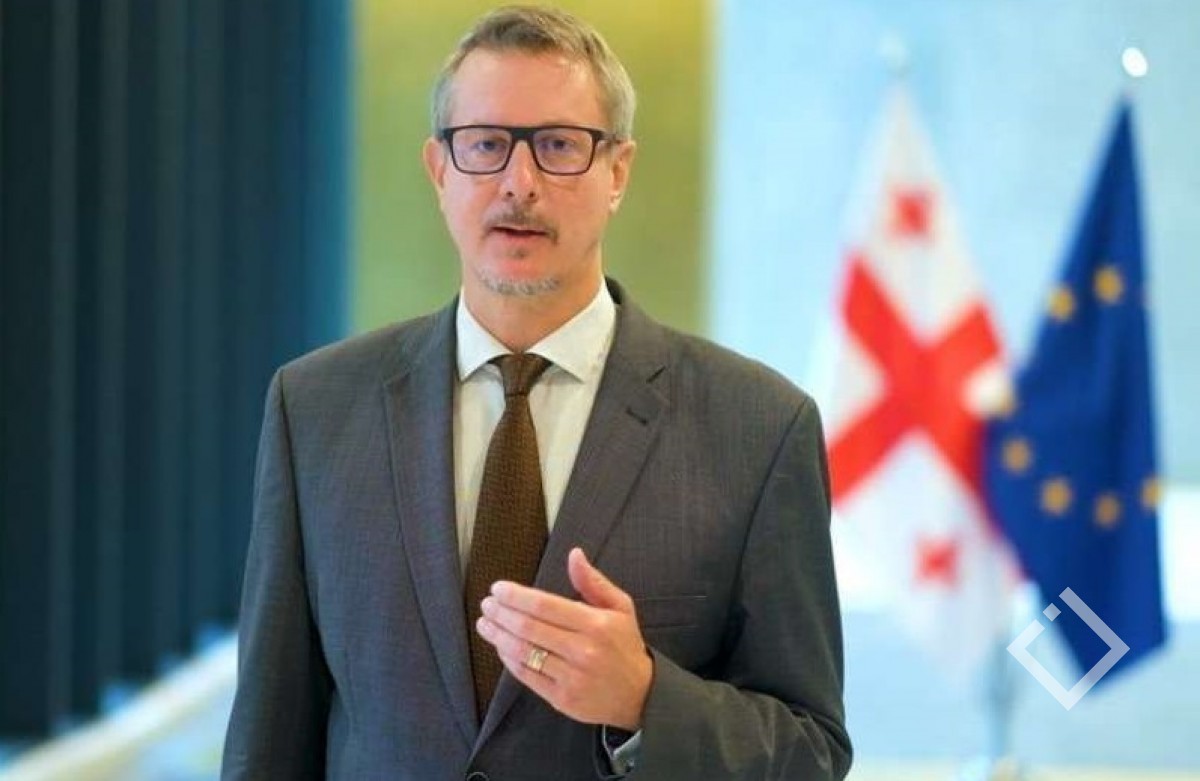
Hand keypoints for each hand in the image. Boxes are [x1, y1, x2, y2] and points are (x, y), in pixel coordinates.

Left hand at [475, 547, 652, 729]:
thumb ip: (593, 581)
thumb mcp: (620, 607)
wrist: (640, 695)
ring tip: (485, 624)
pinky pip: (527, 676)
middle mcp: (583, 650)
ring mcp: (571, 677)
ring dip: (499, 636)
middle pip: (529, 628)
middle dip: (502, 614)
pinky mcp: (562, 699)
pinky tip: (500, 647)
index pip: (545, 605)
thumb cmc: (625, 645)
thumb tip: (574, 554)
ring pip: (524, 653)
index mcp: (596, 624)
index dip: (516, 596)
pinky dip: (509, 660)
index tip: (498, 588)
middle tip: (487, 604)